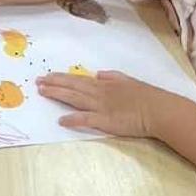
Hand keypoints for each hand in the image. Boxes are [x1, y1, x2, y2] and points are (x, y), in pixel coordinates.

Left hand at [36, 70, 170, 137]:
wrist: (159, 110)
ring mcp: (101, 107)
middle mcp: (99, 93)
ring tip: (43, 92)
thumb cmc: (146, 96)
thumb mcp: (128, 80)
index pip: (77, 79)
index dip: (61, 78)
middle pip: (72, 87)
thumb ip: (113, 77)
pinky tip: (61, 120)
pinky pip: (86, 119)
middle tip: (37, 82)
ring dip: (57, 95)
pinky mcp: (106, 121)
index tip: (47, 76)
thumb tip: (99, 74)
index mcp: (104, 84)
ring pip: (75, 99)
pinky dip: (73, 119)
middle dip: (53, 84)